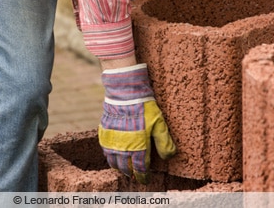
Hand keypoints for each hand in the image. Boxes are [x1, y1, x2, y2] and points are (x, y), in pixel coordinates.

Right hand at [98, 63, 175, 183]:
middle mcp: (123, 148)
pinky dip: (109, 156)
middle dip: (130, 173)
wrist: (124, 94)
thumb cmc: (144, 108)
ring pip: (113, 161)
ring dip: (119, 167)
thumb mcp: (159, 124)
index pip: (140, 169)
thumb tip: (169, 156)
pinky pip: (105, 151)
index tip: (145, 179)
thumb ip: (164, 142)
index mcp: (138, 148)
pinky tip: (113, 155)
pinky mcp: (104, 133)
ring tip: (123, 168)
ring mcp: (111, 141)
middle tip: (134, 175)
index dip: (143, 176)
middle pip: (125, 168)